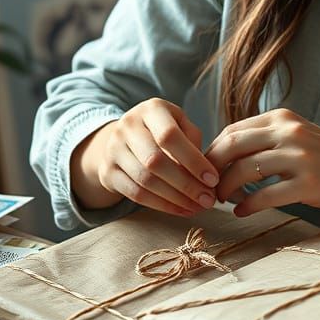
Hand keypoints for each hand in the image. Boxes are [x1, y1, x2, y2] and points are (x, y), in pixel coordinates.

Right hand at [92, 98, 219, 216]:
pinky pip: (135, 194)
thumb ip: (194, 142)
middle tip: (207, 200)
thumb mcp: (180, 124)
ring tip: (197, 207)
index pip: (170, 135)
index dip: (193, 160)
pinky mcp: (107, 172)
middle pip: (155, 160)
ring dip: (175, 198)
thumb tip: (206, 173)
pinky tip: (181, 210)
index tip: (212, 180)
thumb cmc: (163, 130)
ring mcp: (113, 149)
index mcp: (151, 109)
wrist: (124, 138)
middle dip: (185, 184)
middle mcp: (128, 126)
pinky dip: (161, 205)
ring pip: (145, 180)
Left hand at [206, 109, 319, 217]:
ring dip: (226, 189)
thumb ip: (268, 139)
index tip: (205, 171)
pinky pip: (266, 196)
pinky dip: (248, 206)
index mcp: (283, 118)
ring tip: (222, 201)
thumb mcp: (300, 137)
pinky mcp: (310, 184)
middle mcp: (290, 132)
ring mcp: (300, 157)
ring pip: (244, 171)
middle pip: (232, 147)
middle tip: (205, 188)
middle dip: (212, 169)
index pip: (233, 131)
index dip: (212, 153)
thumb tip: (226, 155)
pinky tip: (242, 212)